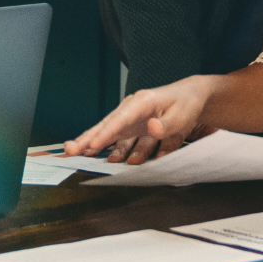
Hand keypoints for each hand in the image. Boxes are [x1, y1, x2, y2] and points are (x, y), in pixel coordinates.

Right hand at [64, 75, 216, 163]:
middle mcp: (131, 111)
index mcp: (141, 103)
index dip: (104, 134)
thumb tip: (152, 128)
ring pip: (110, 137)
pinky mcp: (134, 130)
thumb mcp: (182, 114)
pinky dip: (113, 153)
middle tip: (69, 151)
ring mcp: (131, 121)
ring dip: (97, 148)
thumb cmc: (186, 103)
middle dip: (87, 139)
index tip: (90, 146)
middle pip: (106, 127)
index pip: (119, 120)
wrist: (193, 98)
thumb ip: (167, 124)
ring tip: (82, 158)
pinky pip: (121, 144)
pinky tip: (108, 163)